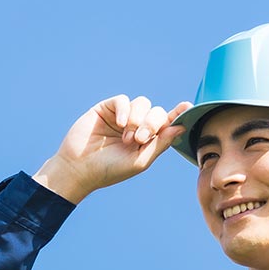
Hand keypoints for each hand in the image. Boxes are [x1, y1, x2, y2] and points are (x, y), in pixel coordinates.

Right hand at [32, 95, 191, 202]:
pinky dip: (125, 111)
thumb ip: (160, 144)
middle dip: (153, 124)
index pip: (167, 124)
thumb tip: (180, 128)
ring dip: (138, 119)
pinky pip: (124, 100)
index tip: (188, 106)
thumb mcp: (140, 161)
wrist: (80, 168)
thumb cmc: (110, 170)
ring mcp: (123, 116)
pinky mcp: (107, 108)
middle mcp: (138, 126)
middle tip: (140, 140)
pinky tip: (120, 125)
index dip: (178, 115)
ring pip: (142, 103)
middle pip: (157, 112)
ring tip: (127, 138)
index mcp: (148, 141)